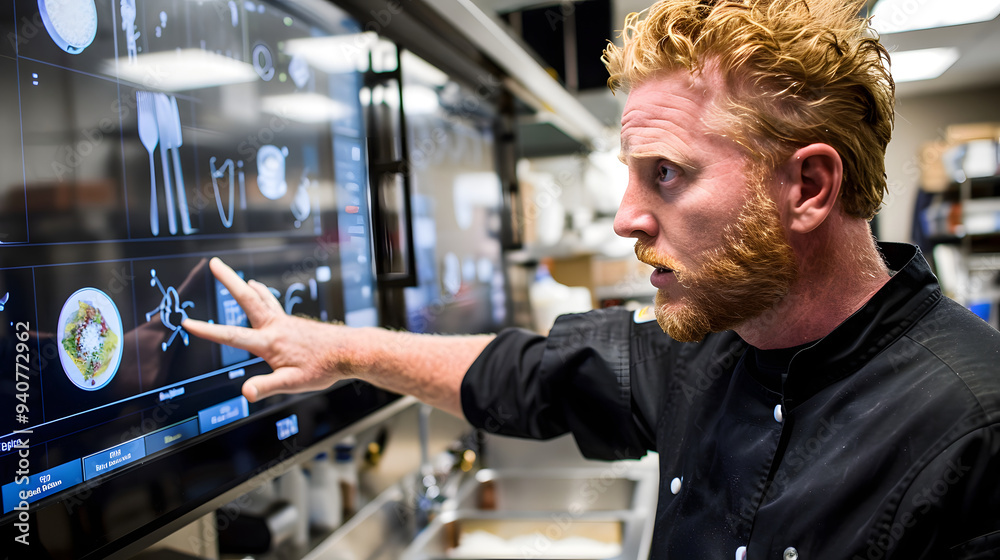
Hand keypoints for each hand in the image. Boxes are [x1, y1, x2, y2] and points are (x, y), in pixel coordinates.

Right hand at [182, 258, 345, 402]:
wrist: (349, 351)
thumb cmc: (323, 368)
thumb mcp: (293, 383)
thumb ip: (267, 386)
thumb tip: (246, 393)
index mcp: (270, 342)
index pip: (232, 336)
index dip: (208, 330)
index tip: (187, 322)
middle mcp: (275, 326)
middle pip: (248, 299)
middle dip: (229, 280)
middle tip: (214, 263)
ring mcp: (285, 322)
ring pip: (262, 299)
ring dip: (247, 287)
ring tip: (239, 277)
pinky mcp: (294, 322)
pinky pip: (273, 305)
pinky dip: (264, 296)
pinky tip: (264, 296)